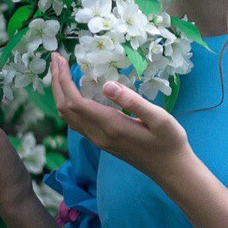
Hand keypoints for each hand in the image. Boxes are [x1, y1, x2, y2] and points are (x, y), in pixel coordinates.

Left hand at [49, 52, 189, 178]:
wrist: (171, 170)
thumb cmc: (169, 142)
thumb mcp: (159, 118)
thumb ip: (133, 101)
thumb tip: (107, 84)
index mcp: (110, 126)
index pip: (74, 101)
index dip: (63, 79)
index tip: (60, 57)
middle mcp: (98, 135)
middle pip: (65, 109)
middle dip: (56, 82)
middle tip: (56, 58)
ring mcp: (99, 140)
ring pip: (68, 117)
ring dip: (60, 93)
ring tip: (61, 71)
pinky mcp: (102, 142)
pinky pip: (76, 122)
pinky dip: (69, 104)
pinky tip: (75, 92)